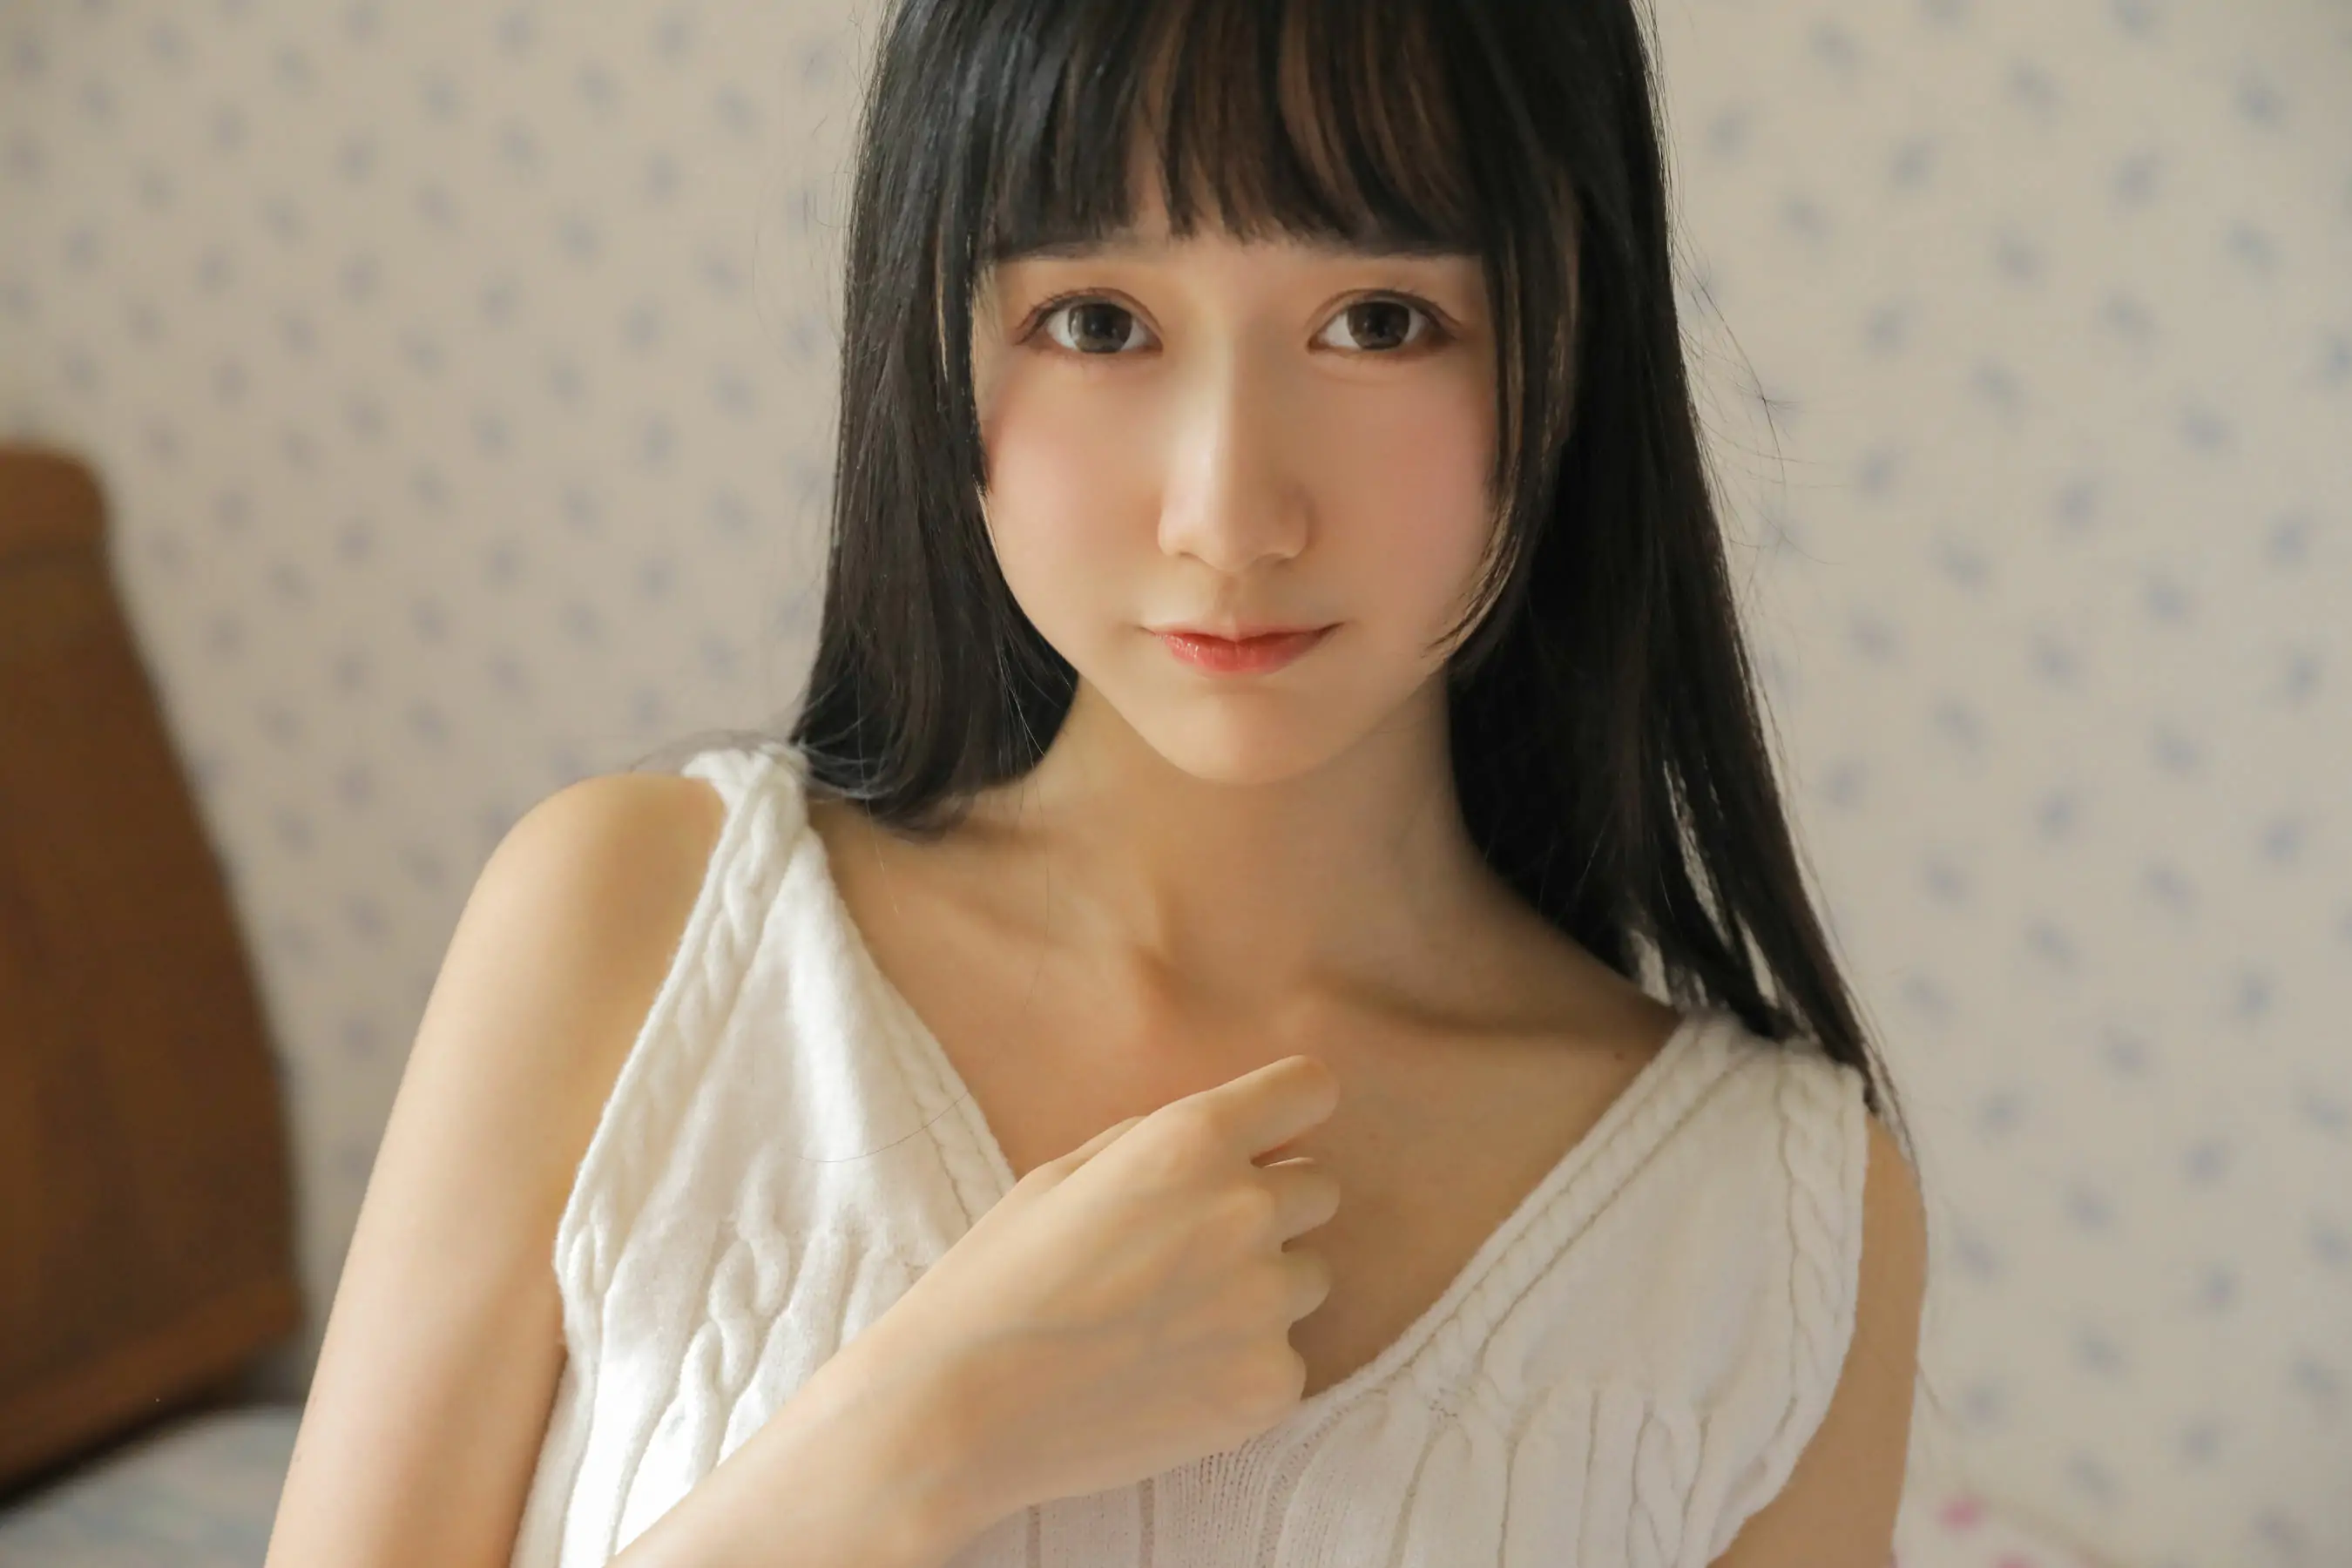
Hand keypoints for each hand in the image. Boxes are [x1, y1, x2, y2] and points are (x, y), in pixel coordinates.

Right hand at [853, 1054, 1342, 1525]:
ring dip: (1262, 1289)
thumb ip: (1165, 1140)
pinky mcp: (1270, 1387)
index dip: (1288, 1113)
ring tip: (1173, 1321)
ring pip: (1309, 1277)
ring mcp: (1265, 1304)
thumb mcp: (1067, 1172)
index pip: (1311, 1088)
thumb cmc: (1000, 1277)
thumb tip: (1242, 1135)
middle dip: (1271, 1209)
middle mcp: (1245, 1211)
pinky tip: (1171, 1379)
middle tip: (1191, 1250)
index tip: (1268, 1141)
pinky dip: (1244, 1366)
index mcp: (1193, 1140)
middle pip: (1319, 1189)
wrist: (961, 1409)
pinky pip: (1288, 1359)